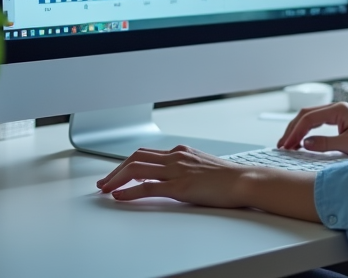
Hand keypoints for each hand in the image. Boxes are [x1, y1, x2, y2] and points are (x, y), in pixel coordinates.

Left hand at [97, 145, 251, 206]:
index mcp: (180, 151)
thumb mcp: (200, 167)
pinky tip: (119, 197)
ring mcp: (177, 170)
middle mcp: (176, 157)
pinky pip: (148, 187)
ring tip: (105, 189)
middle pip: (136, 157)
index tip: (116, 174)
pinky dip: (129, 192)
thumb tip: (166, 178)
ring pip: (137, 169)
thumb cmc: (227, 178)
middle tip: (103, 183)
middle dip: (116, 170)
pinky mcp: (180, 186)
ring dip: (116, 179)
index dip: (126, 163)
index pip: (145, 153)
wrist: (244, 180)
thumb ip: (182, 169)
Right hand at [277, 102, 347, 157]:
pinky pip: (318, 122)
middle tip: (282, 145)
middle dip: (292, 130)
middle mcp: (337, 108)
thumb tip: (305, 143)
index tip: (286, 145)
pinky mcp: (341, 120)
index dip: (295, 132)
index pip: (308, 118)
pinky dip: (307, 131)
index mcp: (338, 110)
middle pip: (306, 115)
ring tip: (288, 144)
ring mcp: (339, 113)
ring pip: (310, 118)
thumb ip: (326, 143)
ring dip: (298, 130)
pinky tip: (303, 141)